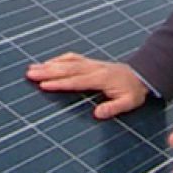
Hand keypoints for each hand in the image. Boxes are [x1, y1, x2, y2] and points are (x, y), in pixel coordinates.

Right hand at [26, 52, 146, 118]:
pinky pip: (73, 58)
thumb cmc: (134, 91)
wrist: (143, 75)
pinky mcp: (91, 62)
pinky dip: (59, 59)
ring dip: (50, 64)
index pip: (77, 81)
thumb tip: (97, 114)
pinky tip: (48, 63)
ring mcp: (92, 63)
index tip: (43, 85)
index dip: (60, 83)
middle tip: (29, 73)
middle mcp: (94, 68)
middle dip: (48, 71)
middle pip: (68, 69)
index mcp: (101, 79)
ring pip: (68, 62)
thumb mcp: (129, 102)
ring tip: (31, 68)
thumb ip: (114, 108)